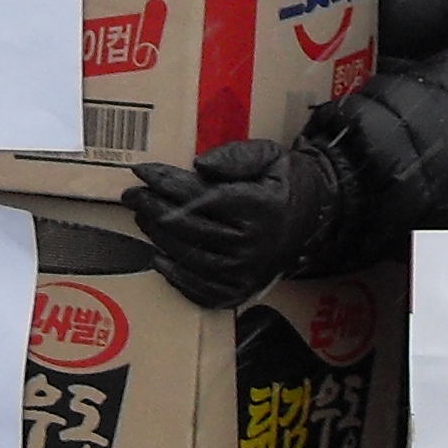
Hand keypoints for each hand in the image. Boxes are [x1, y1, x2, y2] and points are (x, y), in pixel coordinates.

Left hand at [123, 137, 346, 307]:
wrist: (315, 216)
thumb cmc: (285, 181)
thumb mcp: (269, 155)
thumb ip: (235, 156)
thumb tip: (199, 166)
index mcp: (260, 208)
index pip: (200, 196)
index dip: (166, 182)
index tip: (142, 170)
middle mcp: (253, 246)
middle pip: (189, 228)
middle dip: (153, 208)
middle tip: (132, 195)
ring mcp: (246, 274)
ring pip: (190, 258)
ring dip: (159, 238)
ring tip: (141, 218)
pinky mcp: (241, 293)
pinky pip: (200, 290)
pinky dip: (176, 277)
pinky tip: (159, 259)